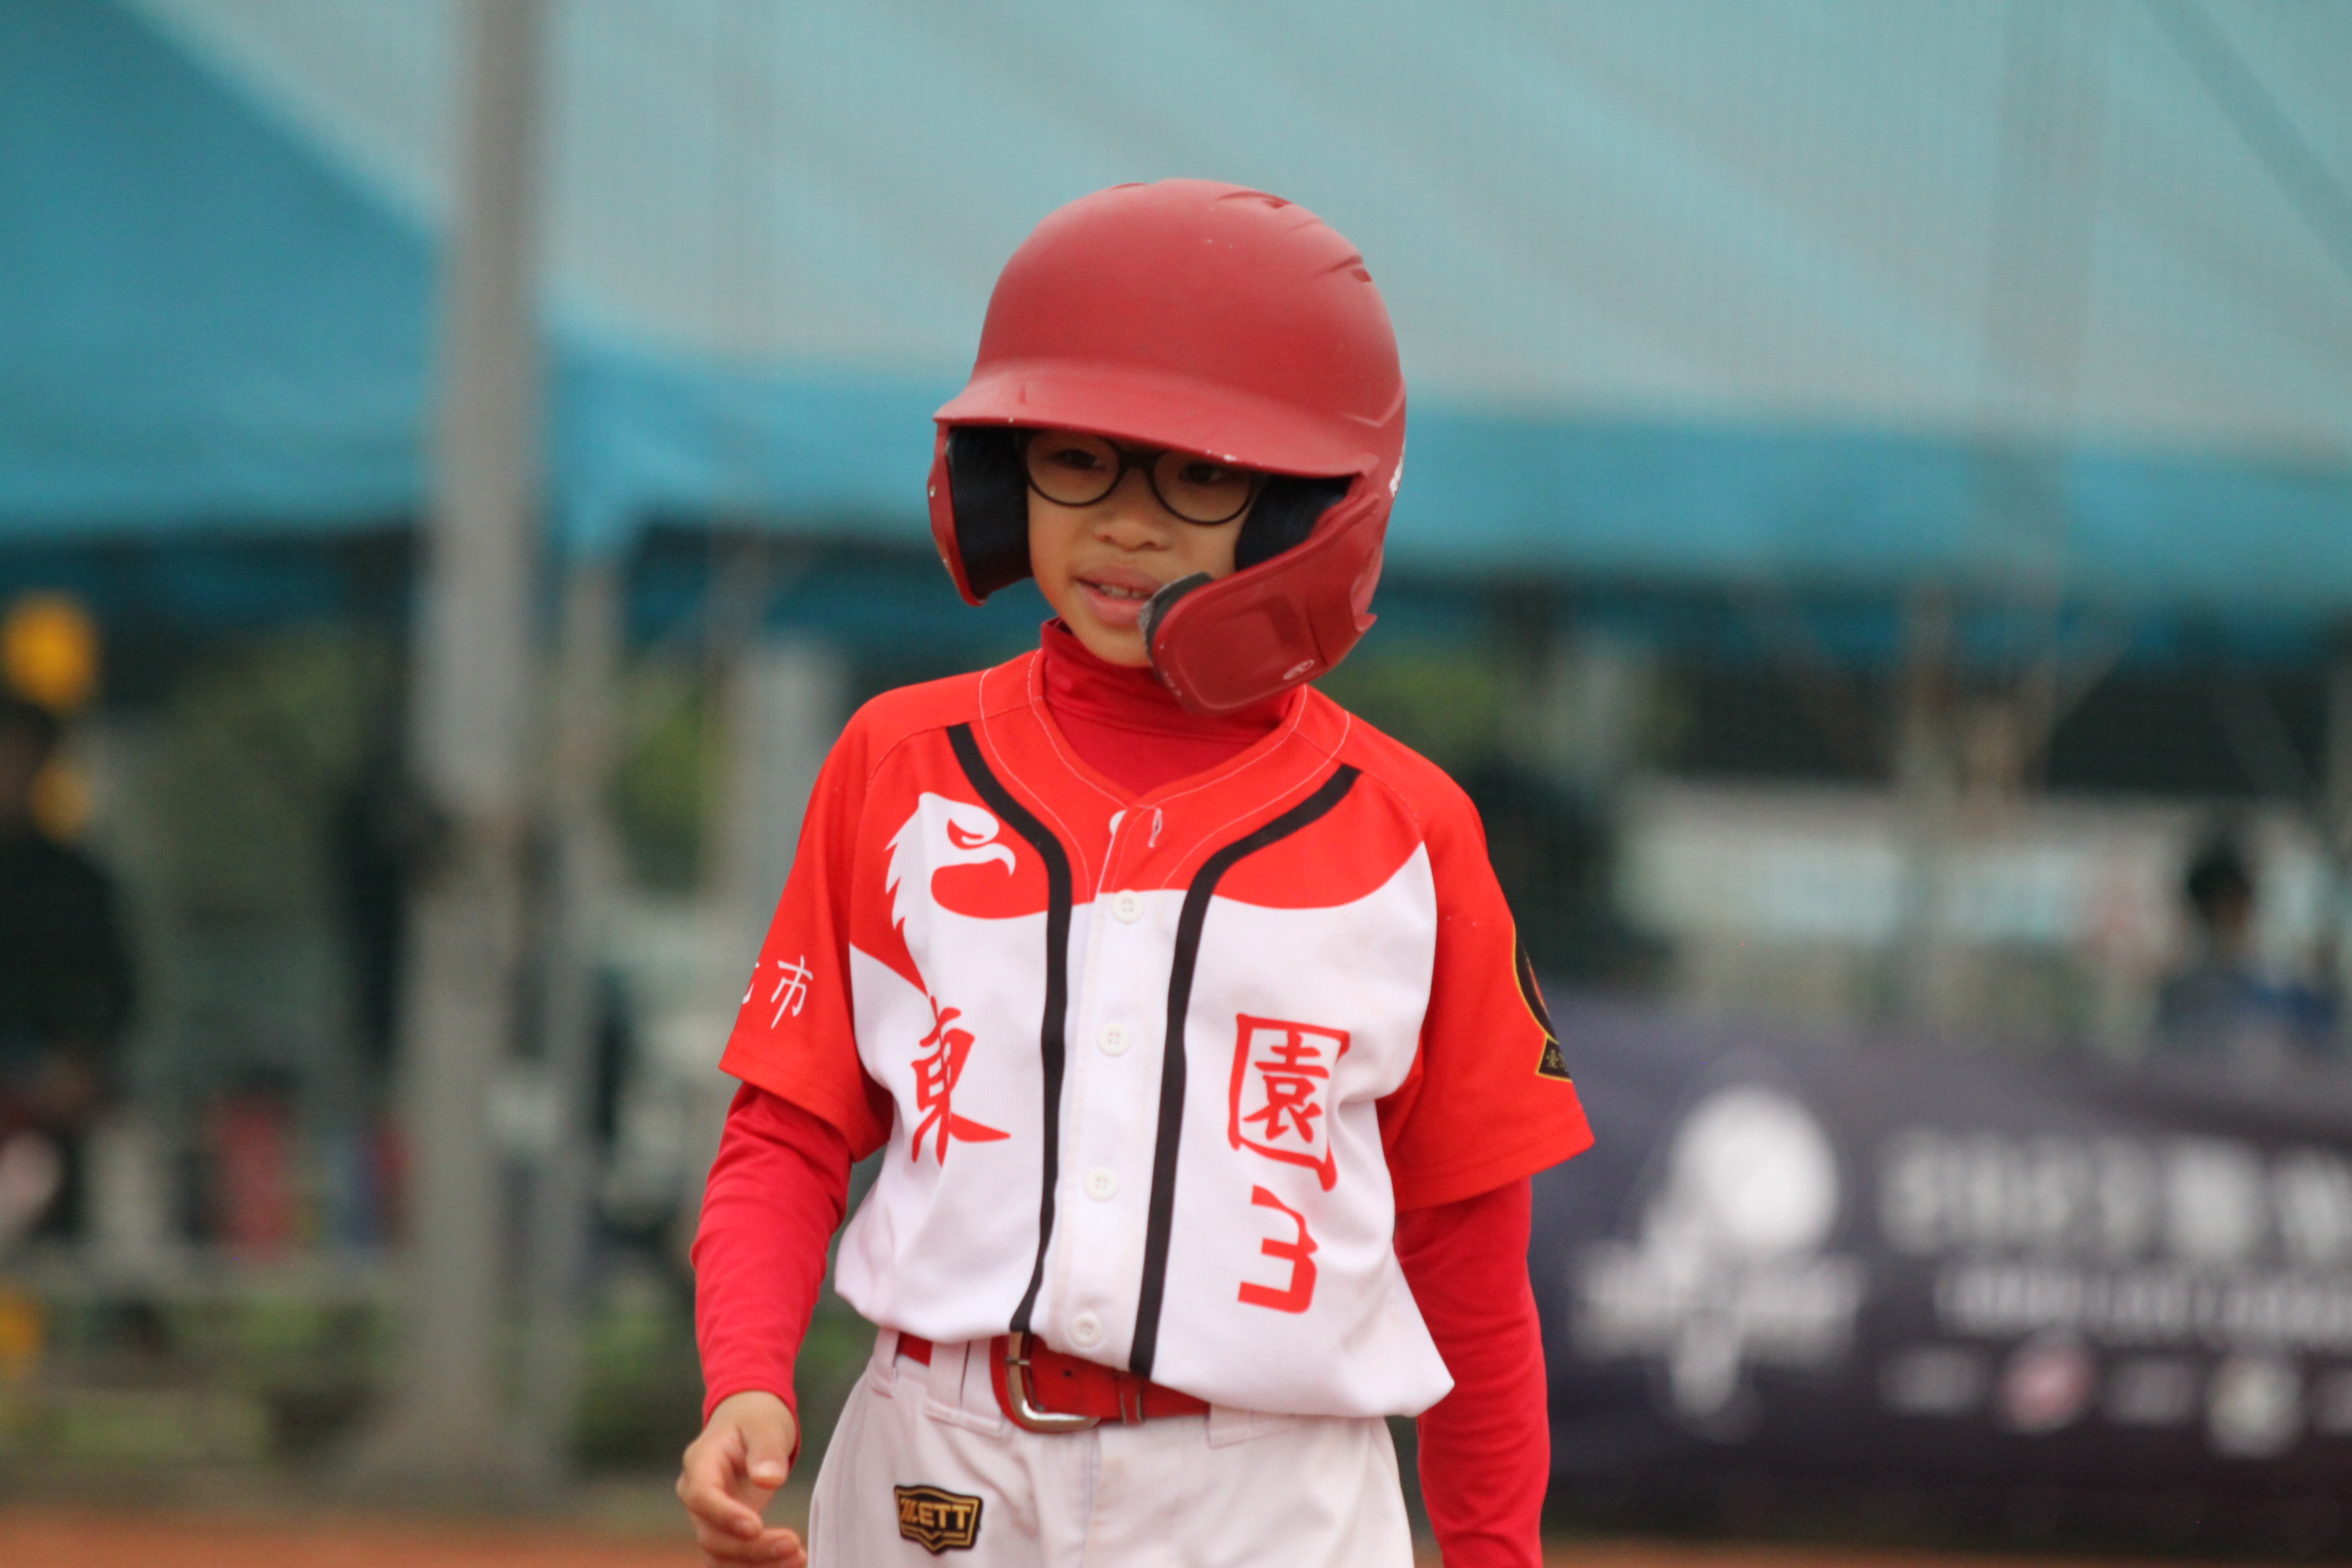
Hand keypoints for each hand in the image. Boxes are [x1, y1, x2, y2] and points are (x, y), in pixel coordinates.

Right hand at [677, 1390, 804, 1565]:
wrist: (748, 1421)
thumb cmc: (754, 1418)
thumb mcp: (765, 1423)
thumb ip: (766, 1449)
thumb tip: (769, 1480)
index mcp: (700, 1464)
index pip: (702, 1496)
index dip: (725, 1516)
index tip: (756, 1526)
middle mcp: (697, 1497)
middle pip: (711, 1535)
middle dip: (750, 1548)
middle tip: (793, 1545)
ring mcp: (709, 1517)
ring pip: (721, 1555)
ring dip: (757, 1564)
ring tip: (798, 1558)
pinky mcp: (726, 1531)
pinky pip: (735, 1558)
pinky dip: (761, 1564)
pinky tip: (792, 1560)